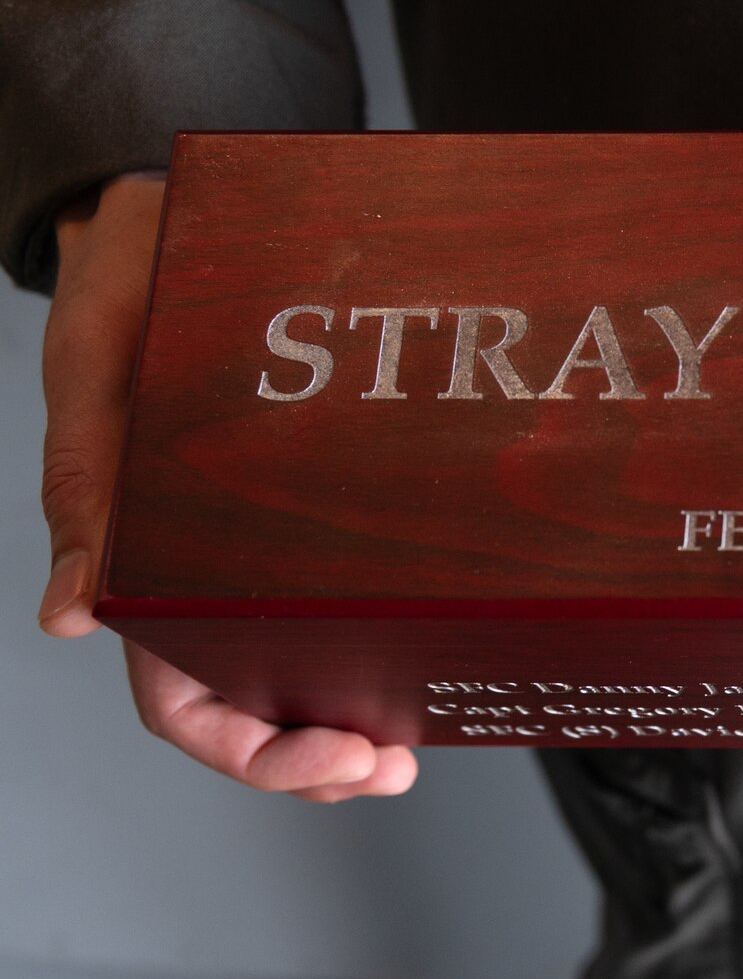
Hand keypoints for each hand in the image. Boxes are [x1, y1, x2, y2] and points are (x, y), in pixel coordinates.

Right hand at [38, 174, 416, 801]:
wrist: (181, 211)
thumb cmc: (132, 278)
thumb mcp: (98, 365)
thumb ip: (86, 482)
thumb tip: (69, 617)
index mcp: (141, 554)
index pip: (183, 696)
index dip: (254, 751)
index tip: (339, 758)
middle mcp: (207, 565)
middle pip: (254, 704)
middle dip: (316, 758)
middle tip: (390, 767)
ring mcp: (263, 541)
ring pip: (305, 664)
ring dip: (356, 716)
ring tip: (416, 740)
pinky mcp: (319, 502)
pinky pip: (351, 592)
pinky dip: (390, 639)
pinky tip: (438, 651)